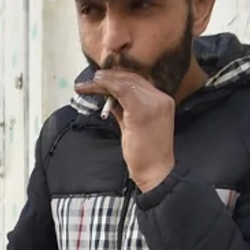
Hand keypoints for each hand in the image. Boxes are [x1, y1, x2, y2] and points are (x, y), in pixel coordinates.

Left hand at [75, 68, 176, 191]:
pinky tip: (94, 86)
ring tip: (87, 84)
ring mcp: (154, 103)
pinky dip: (106, 87)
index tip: (100, 79)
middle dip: (108, 77)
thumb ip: (123, 109)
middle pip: (132, 78)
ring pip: (125, 82)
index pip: (138, 81)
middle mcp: (161, 98)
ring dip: (104, 81)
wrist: (156, 172)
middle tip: (91, 79)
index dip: (117, 77)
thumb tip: (109, 96)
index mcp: (161, 101)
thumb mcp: (132, 125)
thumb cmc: (145, 154)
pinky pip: (122, 91)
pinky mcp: (142, 111)